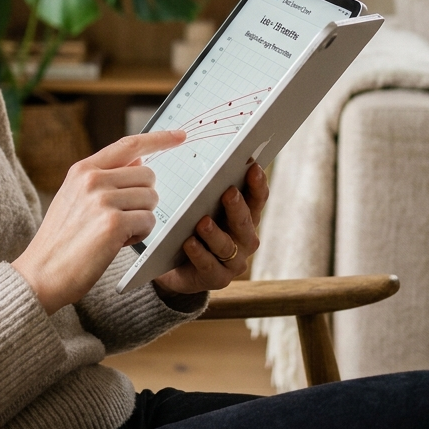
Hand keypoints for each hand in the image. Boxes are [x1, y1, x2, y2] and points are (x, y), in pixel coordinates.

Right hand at [12, 129, 185, 314]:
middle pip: (148, 175)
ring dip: (141, 219)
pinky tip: (116, 244)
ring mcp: (102, 200)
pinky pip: (149, 222)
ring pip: (151, 199)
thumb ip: (104, 177)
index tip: (180, 135)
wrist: (41, 273)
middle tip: (121, 219)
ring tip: (115, 233)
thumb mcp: (74, 197)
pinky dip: (139, 236)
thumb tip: (139, 160)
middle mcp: (92, 179)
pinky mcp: (113, 224)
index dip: (158, 138)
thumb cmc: (61, 240)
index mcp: (83, 169)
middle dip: (143, 199)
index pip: (129, 145)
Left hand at [152, 161, 268, 296]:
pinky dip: (199, 254)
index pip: (257, 199)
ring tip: (202, 222)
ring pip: (227, 245)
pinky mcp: (217, 279)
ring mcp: (233, 261)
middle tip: (228, 191)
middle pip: (246, 222)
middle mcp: (244, 239)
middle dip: (237, 206)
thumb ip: (204, 187)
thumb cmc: (187, 226)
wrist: (171, 265)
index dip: (257, 184)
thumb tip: (197, 150)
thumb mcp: (196, 205)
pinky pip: (209, 266)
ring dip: (216, 233)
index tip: (253, 166)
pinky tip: (189, 243)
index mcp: (244, 217)